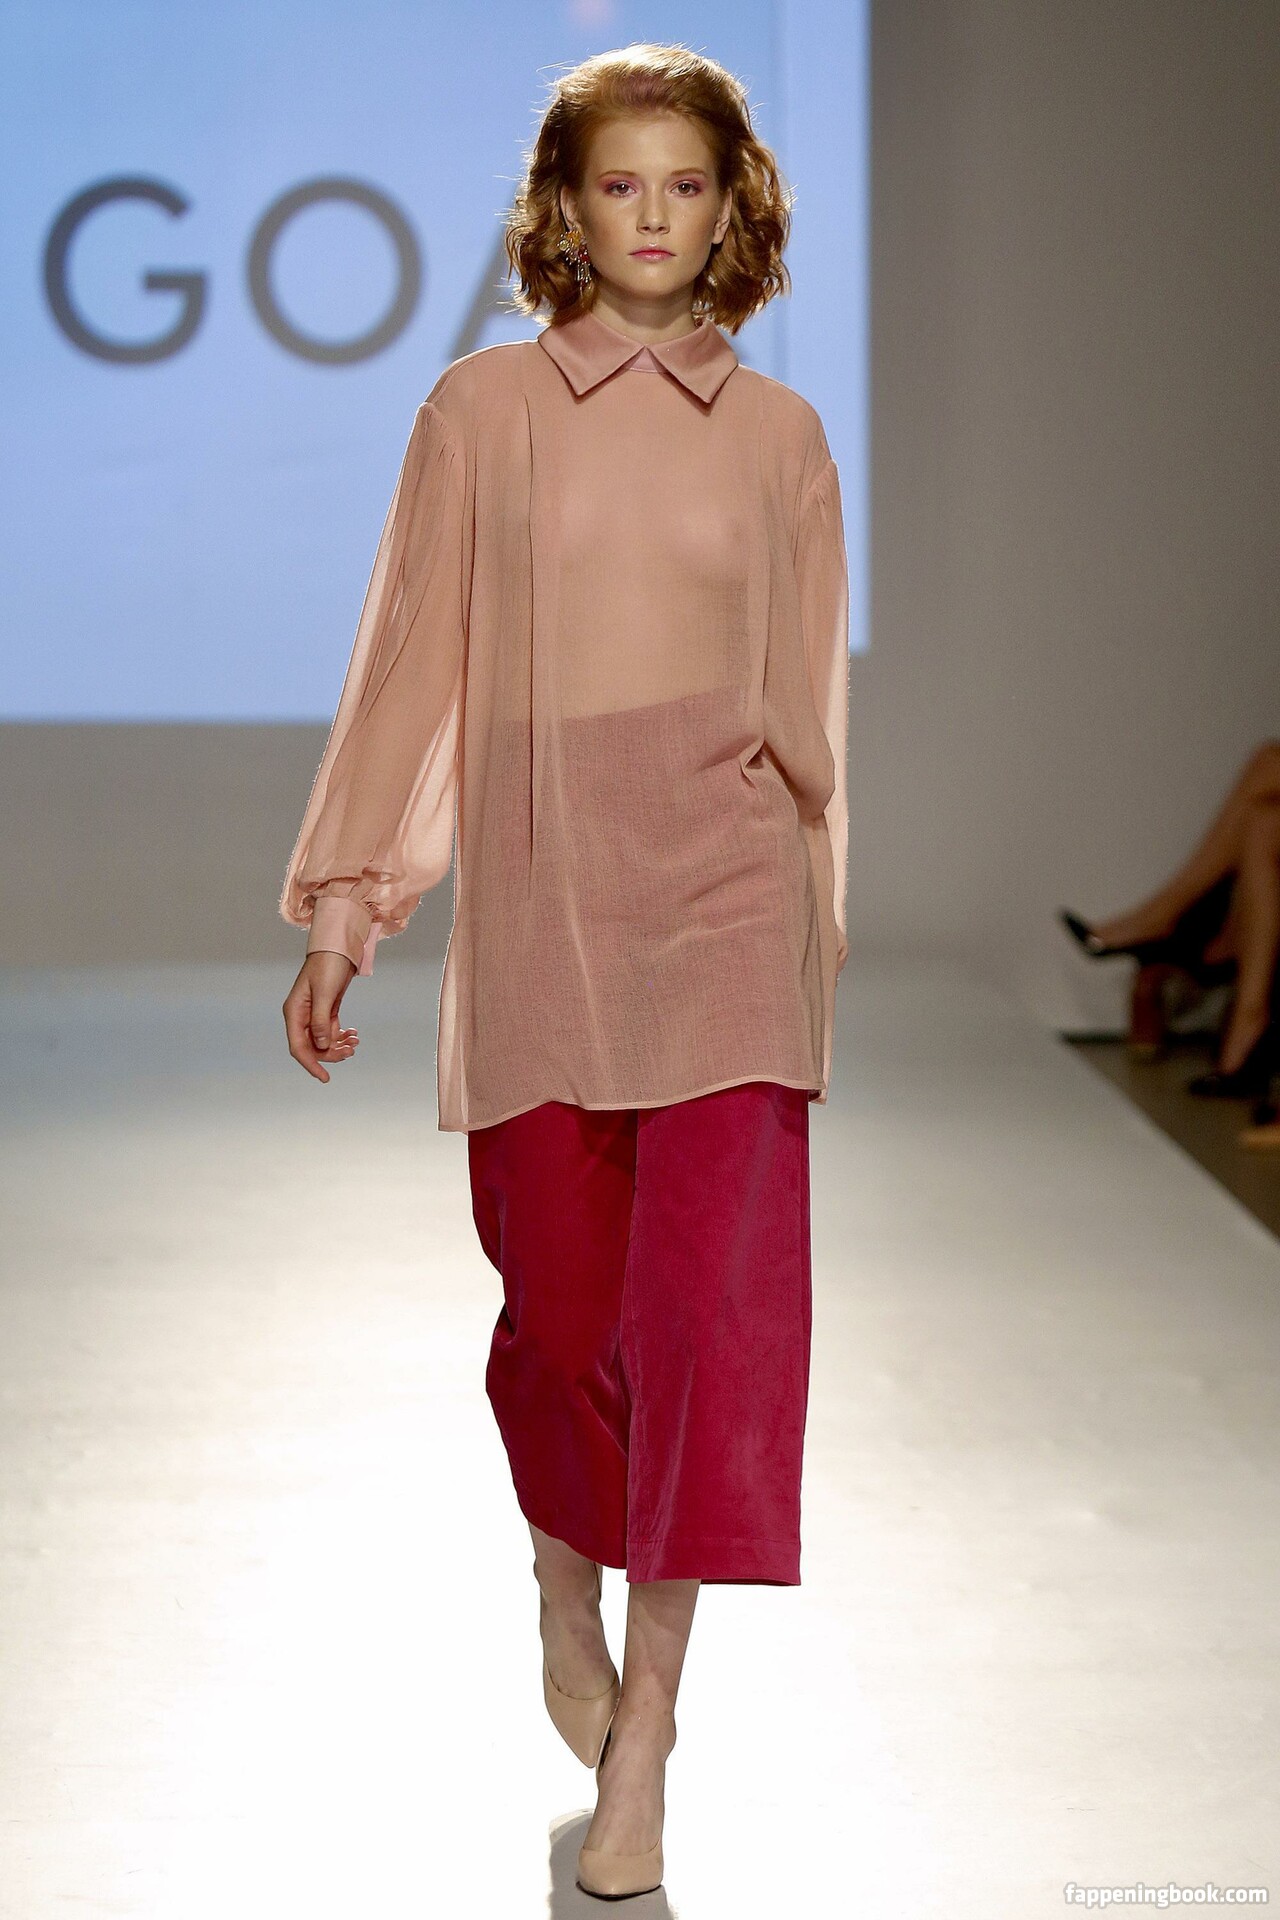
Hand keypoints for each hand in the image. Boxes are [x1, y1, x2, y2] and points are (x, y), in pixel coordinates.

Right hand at [283, 950, 359, 1082]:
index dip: (311, 1064)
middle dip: (331, 1053)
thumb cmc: (328, 966)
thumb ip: (320, 1020)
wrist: (339, 948)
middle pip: (312, 1047)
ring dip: (339, 1046)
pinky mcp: (325, 1011)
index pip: (298, 1047)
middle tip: (351, 1051)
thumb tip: (319, 1045)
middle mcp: (300, 1016)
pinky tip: (354, 1034)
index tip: (325, 1078)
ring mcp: (313, 1014)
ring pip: (323, 1041)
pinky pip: (331, 1032)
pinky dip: (342, 1036)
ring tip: (355, 1041)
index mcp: (294, 1012)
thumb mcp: (325, 993)